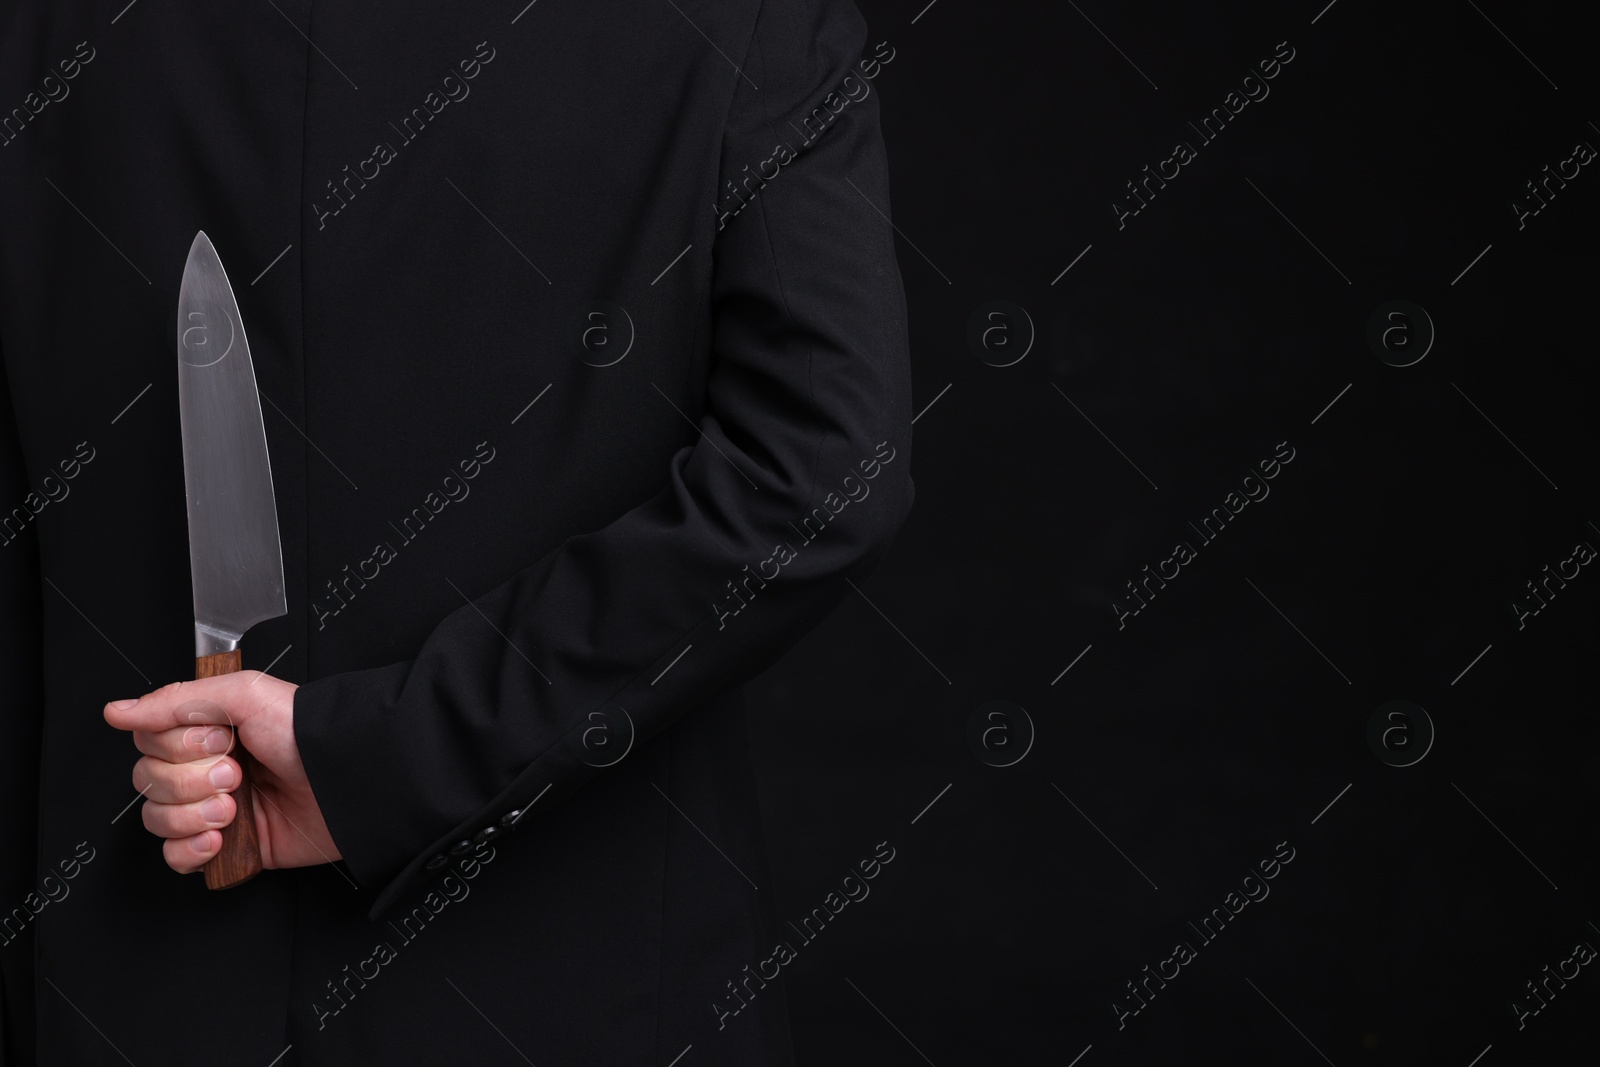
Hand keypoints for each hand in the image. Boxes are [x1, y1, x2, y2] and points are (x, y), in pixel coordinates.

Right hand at [104, 672, 340, 874]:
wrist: (347, 784)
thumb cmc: (308, 735)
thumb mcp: (246, 695)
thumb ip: (178, 699)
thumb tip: (120, 712)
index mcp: (208, 730)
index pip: (149, 741)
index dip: (178, 746)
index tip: (221, 740)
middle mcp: (206, 767)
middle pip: (148, 781)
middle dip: (190, 781)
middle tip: (237, 774)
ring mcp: (214, 809)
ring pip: (157, 819)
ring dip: (192, 815)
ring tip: (234, 808)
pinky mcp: (227, 846)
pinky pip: (176, 857)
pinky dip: (191, 850)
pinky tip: (221, 839)